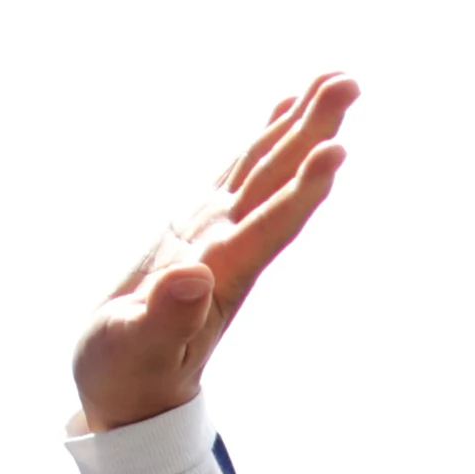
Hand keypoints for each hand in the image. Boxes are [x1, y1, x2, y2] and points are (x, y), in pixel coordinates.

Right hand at [73, 74, 358, 432]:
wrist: (130, 392)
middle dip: (313, 133)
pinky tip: (285, 110)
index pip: (268, 227)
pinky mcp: (198, 228)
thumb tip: (194, 277)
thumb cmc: (128, 379)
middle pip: (277, 183)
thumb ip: (164, 319)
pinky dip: (263, 139)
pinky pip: (237, 173)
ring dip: (300, 126)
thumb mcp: (133, 351)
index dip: (301, 191)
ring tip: (333, 81)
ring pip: (264, 169)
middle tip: (346, 82)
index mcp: (218, 277)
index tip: (337, 150)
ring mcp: (217, 235)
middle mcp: (228, 250)